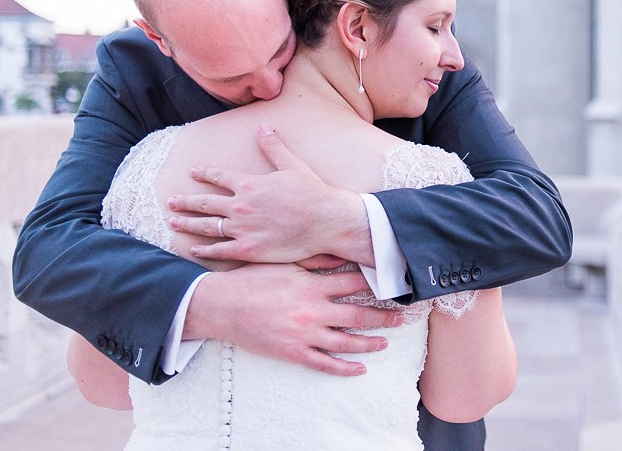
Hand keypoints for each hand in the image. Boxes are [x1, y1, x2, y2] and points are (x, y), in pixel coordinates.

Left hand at [167, 123, 372, 265]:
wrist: (327, 221)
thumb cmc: (312, 192)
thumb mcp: (292, 165)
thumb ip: (273, 147)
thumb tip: (263, 127)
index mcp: (249, 184)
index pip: (219, 176)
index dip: (204, 173)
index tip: (193, 172)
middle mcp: (240, 206)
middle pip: (204, 202)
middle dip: (185, 201)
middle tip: (171, 202)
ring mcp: (242, 229)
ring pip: (206, 226)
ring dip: (187, 224)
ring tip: (173, 222)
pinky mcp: (249, 249)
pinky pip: (220, 250)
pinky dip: (204, 250)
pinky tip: (193, 249)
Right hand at [184, 263, 403, 375]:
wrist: (221, 306)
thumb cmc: (251, 280)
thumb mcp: (284, 263)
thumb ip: (315, 261)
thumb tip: (341, 254)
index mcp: (312, 286)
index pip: (354, 284)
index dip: (377, 284)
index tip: (395, 285)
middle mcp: (313, 311)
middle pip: (358, 315)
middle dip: (383, 317)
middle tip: (400, 318)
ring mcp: (304, 334)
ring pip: (347, 342)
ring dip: (370, 343)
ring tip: (385, 342)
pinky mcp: (293, 352)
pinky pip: (325, 364)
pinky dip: (345, 368)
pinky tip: (360, 368)